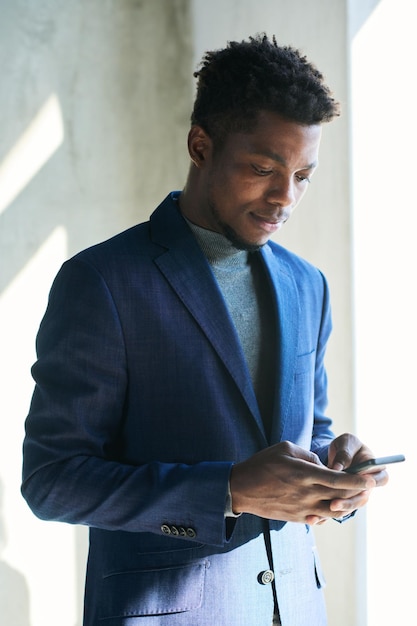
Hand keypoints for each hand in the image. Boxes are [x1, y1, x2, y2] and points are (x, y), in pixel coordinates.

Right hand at [229, 440, 375, 524]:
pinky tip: (330, 503)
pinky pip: (322, 517)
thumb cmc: (262, 464)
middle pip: (340, 497)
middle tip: (367, 487)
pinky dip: (330, 511)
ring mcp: (302, 509)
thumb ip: (309, 456)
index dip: (357, 481)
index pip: (338, 480)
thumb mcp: (285, 448)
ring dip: (346, 505)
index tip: (370, 480)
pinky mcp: (298, 518)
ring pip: (334, 512)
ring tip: (352, 496)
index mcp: (304, 474)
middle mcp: (306, 494)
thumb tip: (323, 466)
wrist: (241, 489)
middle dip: (357, 493)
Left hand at [325, 433, 388, 518]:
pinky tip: (314, 518)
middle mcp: (368, 486)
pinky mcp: (344, 501)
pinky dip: (326, 514)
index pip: (380, 479)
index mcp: (376, 470)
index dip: (369, 483)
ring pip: (350, 507)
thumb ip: (344, 453)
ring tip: (326, 510)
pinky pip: (337, 510)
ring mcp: (356, 495)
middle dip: (349, 502)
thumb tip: (337, 468)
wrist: (337, 454)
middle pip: (363, 498)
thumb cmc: (346, 446)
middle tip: (334, 503)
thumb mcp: (346, 443)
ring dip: (339, 510)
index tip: (357, 483)